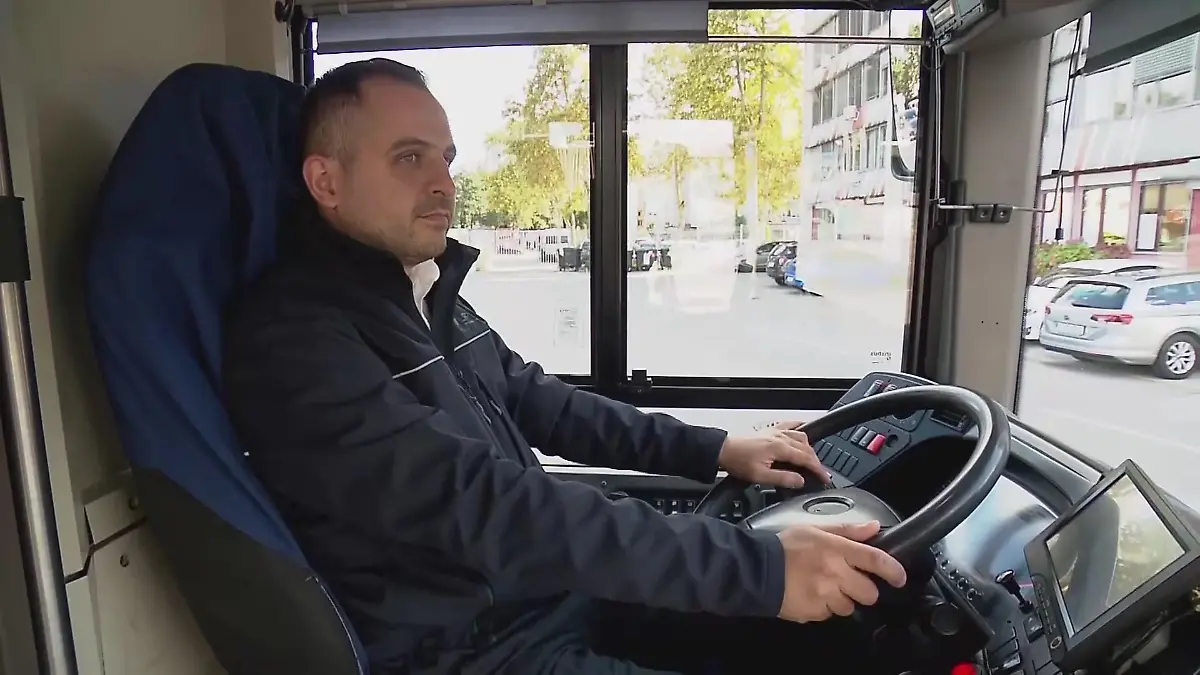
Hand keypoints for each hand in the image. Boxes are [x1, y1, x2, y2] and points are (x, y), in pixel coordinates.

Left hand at [717, 421, 828, 488]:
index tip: (825, 478)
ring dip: (810, 448)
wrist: (723, 450)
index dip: (818, 469)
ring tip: (812, 460)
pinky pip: (791, 425)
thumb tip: (800, 481)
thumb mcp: (760, 476)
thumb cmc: (737, 461)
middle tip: (820, 474)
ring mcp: (776, 431)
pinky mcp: (770, 429)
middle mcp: (780, 436)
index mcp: (780, 447)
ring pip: (802, 436)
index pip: (806, 458)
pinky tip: (803, 431)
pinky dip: (800, 428)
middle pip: (807, 448)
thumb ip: (782, 478)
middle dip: (816, 461)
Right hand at [776, 521, 907, 622]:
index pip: (876, 560)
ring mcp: (824, 595)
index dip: (894, 571)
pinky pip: (829, 615)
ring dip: (841, 600)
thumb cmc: (784, 546)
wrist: (755, 568)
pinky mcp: (813, 612)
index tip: (899, 578)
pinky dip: (823, 607)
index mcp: (837, 550)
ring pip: (849, 607)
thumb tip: (873, 528)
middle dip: (863, 589)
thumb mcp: (815, 529)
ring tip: (824, 588)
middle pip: (869, 592)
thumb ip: (847, 530)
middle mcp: (834, 573)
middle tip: (849, 582)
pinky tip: (811, 595)